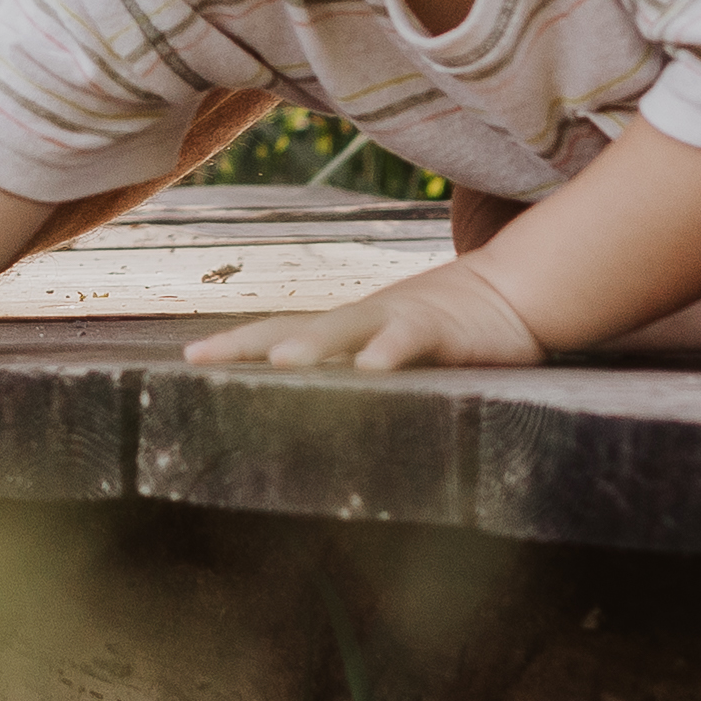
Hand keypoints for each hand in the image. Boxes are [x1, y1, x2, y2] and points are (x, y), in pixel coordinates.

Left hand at [185, 256, 545, 372]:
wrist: (514, 292)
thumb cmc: (447, 329)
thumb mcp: (392, 351)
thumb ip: (356, 373)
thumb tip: (307, 408)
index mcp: (345, 329)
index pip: (278, 333)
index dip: (234, 346)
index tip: (187, 362)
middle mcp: (361, 318)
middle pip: (294, 327)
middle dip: (246, 344)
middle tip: (202, 362)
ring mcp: (399, 319)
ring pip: (346, 327)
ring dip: (311, 344)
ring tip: (278, 363)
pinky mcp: (442, 329)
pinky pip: (413, 338)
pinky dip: (391, 351)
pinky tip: (372, 368)